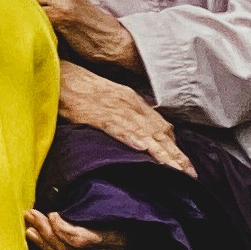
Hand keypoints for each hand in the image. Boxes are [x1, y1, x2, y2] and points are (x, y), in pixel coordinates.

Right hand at [57, 62, 190, 175]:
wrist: (59, 74)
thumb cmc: (81, 90)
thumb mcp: (109, 102)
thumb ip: (125, 117)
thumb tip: (137, 137)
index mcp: (133, 103)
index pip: (162, 128)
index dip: (176, 148)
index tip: (187, 167)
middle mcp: (130, 105)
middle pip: (159, 133)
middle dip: (176, 156)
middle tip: (190, 175)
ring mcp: (115, 108)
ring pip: (144, 133)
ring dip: (161, 153)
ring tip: (175, 170)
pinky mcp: (97, 114)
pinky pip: (117, 127)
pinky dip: (131, 138)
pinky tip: (142, 149)